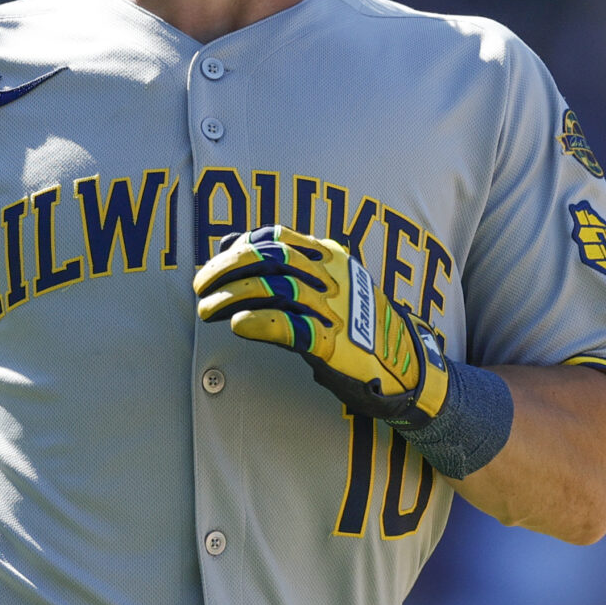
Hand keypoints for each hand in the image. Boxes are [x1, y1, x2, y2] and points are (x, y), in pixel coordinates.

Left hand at [195, 227, 450, 421]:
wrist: (406, 366)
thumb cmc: (357, 327)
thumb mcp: (327, 287)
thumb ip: (285, 269)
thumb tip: (233, 244)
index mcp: (330, 258)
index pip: (274, 237)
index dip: (237, 248)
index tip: (214, 265)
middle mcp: (331, 277)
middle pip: (268, 258)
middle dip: (226, 269)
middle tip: (199, 287)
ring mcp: (333, 309)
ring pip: (272, 288)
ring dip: (230, 296)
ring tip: (206, 310)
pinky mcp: (331, 344)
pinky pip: (289, 326)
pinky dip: (258, 322)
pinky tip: (237, 325)